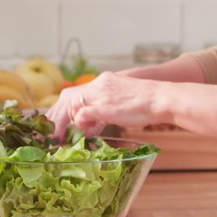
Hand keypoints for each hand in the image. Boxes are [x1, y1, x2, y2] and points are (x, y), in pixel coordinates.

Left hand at [45, 71, 168, 136]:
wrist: (161, 98)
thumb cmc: (147, 104)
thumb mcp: (122, 99)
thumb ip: (107, 105)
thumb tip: (94, 120)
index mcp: (103, 81)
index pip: (73, 93)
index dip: (64, 110)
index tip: (61, 125)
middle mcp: (99, 84)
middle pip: (66, 98)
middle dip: (58, 118)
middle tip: (55, 135)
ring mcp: (100, 94)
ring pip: (71, 106)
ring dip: (69, 123)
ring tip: (72, 135)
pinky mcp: (104, 106)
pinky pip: (82, 116)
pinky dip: (82, 126)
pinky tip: (90, 133)